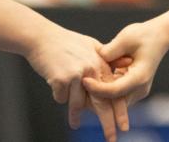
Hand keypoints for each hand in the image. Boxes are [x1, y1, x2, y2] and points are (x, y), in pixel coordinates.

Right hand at [26, 24, 128, 140]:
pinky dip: (58, 94)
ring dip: (75, 116)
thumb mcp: (90, 45)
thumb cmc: (65, 42)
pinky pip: (61, 98)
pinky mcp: (61, 79)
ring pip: (78, 104)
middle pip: (101, 103)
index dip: (120, 110)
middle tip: (111, 139)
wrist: (41, 37)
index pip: (113, 91)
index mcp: (100, 62)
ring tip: (74, 124)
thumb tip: (127, 63)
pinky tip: (55, 83)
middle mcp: (91, 69)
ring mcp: (76, 74)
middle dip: (107, 123)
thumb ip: (107, 57)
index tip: (124, 126)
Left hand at [83, 20, 168, 104]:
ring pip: (115, 100)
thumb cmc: (144, 34)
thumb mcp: (126, 37)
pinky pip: (118, 94)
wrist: (160, 35)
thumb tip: (94, 61)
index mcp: (140, 77)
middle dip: (96, 96)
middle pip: (114, 101)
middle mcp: (140, 88)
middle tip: (78, 87)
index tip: (83, 80)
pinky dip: (106, 89)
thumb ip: (110, 50)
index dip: (97, 88)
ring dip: (100, 94)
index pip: (114, 91)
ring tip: (83, 84)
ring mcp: (138, 90)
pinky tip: (94, 79)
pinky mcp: (134, 88)